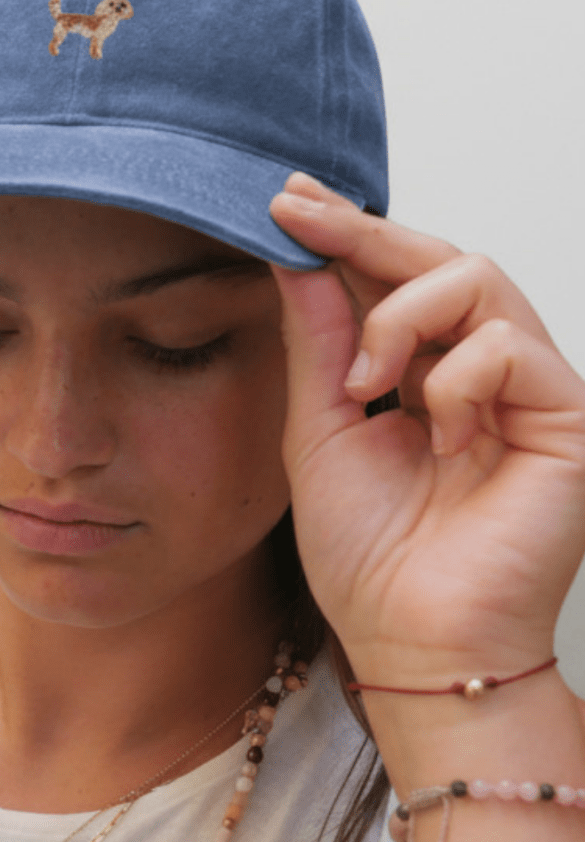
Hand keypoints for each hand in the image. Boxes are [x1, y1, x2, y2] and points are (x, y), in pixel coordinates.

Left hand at [268, 173, 584, 683]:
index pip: (392, 280)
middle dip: (362, 230)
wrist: (411, 641)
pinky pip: (507, 345)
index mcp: (424, 373)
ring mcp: (528, 389)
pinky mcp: (566, 415)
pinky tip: (434, 429)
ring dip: (400, 315)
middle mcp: (480, 371)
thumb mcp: (319, 427)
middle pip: (437, 259)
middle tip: (299, 211)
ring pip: (476, 278)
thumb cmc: (368, 554)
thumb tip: (296, 256)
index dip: (343, 234)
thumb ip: (315, 340)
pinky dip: (453, 378)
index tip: (284, 200)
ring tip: (365, 376)